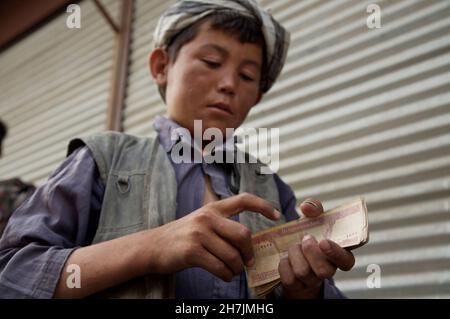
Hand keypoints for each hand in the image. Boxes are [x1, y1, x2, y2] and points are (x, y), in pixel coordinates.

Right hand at [147, 192, 280, 281]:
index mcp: (213, 208)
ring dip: (237, 268)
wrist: (153, 246)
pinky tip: (224, 275)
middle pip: (243, 234)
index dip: (263, 206)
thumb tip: (248, 240)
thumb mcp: (201, 221)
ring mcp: (199, 234)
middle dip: (250, 252)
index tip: (277, 215)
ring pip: (233, 255)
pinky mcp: (192, 251)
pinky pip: (220, 267)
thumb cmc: (182, 236)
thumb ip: (222, 224)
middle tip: (248, 261)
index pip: (243, 200)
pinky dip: (226, 275)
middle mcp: (207, 217)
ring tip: (233, 271)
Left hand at [278, 199, 354, 298]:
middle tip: (305, 239)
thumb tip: (307, 207)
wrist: (296, 253)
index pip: (347, 261)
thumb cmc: (311, 234)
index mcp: (339, 255)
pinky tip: (286, 257)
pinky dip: (283, 264)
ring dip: (294, 254)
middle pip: (323, 271)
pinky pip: (288, 278)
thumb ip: (315, 208)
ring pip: (303, 272)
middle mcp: (328, 270)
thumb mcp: (314, 218)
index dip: (336, 253)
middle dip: (310, 252)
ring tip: (294, 246)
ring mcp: (312, 280)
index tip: (323, 241)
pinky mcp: (296, 286)